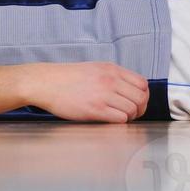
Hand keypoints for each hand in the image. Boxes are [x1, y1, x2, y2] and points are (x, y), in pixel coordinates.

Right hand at [23, 63, 150, 122]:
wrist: (46, 83)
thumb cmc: (67, 78)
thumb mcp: (95, 69)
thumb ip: (113, 77)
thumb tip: (129, 90)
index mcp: (112, 69)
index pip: (143, 83)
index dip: (143, 96)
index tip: (137, 103)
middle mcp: (110, 80)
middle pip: (141, 98)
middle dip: (140, 109)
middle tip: (131, 114)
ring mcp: (103, 94)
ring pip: (132, 109)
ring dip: (129, 117)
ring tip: (118, 117)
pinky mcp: (95, 109)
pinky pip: (120, 118)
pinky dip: (120, 122)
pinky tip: (110, 120)